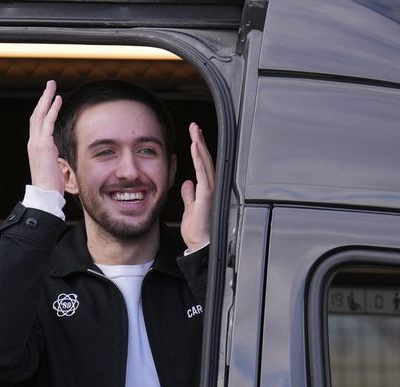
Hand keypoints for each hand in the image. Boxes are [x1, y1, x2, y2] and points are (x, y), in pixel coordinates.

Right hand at [27, 80, 64, 192]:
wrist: (45, 194)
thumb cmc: (50, 184)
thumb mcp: (52, 166)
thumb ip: (53, 157)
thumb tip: (57, 156)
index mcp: (35, 146)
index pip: (37, 122)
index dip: (43, 109)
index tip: (50, 98)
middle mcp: (33, 141)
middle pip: (37, 113)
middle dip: (43, 98)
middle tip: (50, 84)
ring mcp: (37, 142)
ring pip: (40, 114)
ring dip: (47, 98)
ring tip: (52, 85)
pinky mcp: (44, 145)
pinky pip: (48, 123)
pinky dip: (53, 110)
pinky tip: (58, 99)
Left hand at [180, 122, 214, 252]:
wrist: (201, 247)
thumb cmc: (198, 232)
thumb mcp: (190, 209)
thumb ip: (190, 196)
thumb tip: (188, 184)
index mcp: (206, 190)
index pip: (202, 165)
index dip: (198, 150)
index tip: (194, 136)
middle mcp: (211, 188)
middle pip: (206, 160)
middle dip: (200, 141)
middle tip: (195, 126)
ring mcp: (211, 191)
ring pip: (206, 163)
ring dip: (200, 145)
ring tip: (195, 130)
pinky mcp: (208, 195)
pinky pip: (203, 173)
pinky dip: (199, 158)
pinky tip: (196, 146)